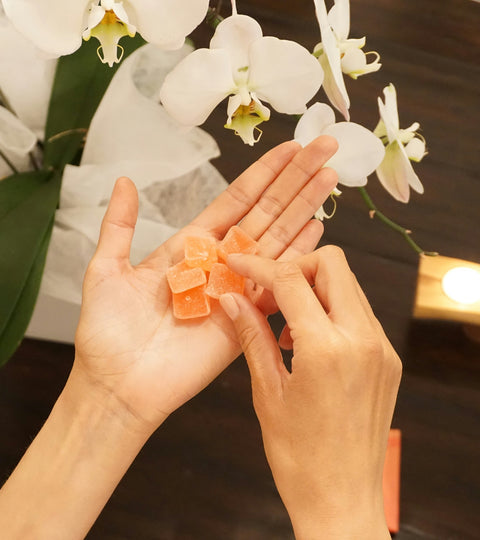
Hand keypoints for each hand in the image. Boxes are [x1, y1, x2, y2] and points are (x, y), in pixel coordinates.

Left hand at [73, 136, 337, 434]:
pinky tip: (318, 231)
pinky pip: (276, 285)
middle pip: (265, 213)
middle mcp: (219, 264)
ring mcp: (236, 289)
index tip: (289, 148)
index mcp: (189, 248)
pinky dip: (298, 258)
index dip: (263, 174)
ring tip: (329, 178)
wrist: (118, 385)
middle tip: (324, 147)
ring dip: (304, 209)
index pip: (235, 201)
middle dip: (295, 180)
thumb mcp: (106, 269)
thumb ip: (120, 225)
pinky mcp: (246, 319)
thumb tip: (124, 181)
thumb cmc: (106, 332)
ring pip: (277, 242)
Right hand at [219, 247, 401, 538]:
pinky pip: (359, 313)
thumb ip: (251, 336)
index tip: (238, 265)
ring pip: (348, 285)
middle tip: (266, 294)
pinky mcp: (388, 359)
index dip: (259, 266)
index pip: (291, 280)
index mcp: (328, 349)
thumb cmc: (300, 457)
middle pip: (332, 265)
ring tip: (282, 319)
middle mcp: (363, 340)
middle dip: (294, 268)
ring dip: (313, 288)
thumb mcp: (267, 392)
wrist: (342, 500)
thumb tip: (232, 300)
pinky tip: (306, 338)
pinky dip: (330, 310)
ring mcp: (381, 348)